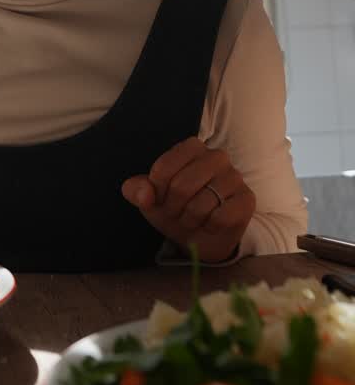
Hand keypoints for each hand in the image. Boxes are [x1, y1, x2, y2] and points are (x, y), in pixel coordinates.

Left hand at [121, 137, 255, 263]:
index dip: (157, 192)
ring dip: (191, 220)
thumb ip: (137, 191)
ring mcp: (235, 177)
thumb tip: (144, 194)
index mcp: (191, 147)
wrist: (200, 237)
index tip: (162, 199)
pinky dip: (210, 227)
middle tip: (178, 213)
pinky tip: (212, 224)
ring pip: (201, 204)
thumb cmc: (175, 209)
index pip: (163, 169)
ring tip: (194, 219)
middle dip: (174, 208)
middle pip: (181, 186)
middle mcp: (217, 156)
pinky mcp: (247, 199)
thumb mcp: (149, 199)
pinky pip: (221, 217)